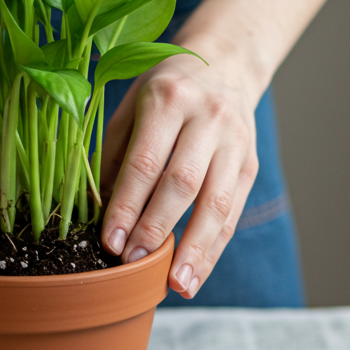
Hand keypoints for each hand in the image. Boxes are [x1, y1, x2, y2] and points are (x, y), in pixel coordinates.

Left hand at [99, 40, 259, 299]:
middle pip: (183, 183)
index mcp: (168, 100)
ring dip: (195, 250)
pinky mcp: (250, 164)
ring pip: (216, 203)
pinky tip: (196, 274)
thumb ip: (115, 156)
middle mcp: (207, 118)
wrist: (224, 64)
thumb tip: (99, 216)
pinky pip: (232, 213)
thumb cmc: (163, 92)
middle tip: (133, 264)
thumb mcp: (130, 108)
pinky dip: (213, 248)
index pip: (145, 162)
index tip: (109, 242)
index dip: (127, 205)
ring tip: (177, 285)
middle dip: (157, 228)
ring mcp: (235, 143)